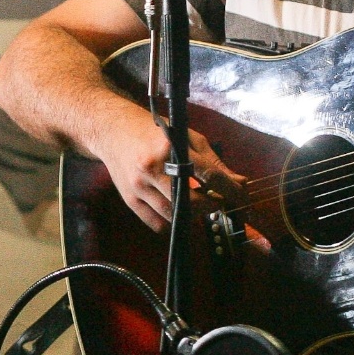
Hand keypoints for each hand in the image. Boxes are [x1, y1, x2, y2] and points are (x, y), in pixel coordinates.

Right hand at [91, 103, 244, 232]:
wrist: (113, 131)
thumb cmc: (153, 132)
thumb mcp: (186, 136)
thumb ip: (212, 160)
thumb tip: (238, 182)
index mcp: (170, 148)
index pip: (209, 175)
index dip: (229, 189)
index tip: (241, 195)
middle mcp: (153, 168)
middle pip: (192, 200)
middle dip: (211, 204)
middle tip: (218, 201)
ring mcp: (139, 185)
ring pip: (174, 215)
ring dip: (192, 214)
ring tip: (199, 205)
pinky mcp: (129, 198)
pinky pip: (155, 223)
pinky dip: (171, 223)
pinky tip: (177, 212)